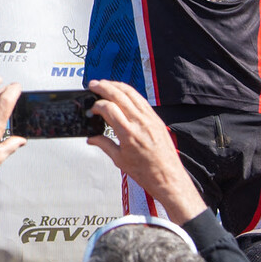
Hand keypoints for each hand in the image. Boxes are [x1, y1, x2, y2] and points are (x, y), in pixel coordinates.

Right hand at [85, 80, 205, 223]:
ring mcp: (150, 119)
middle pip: (119, 95)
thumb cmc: (148, 172)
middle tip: (93, 85)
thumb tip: (92, 138)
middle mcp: (140, 123)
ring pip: (132, 94)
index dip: (96, 105)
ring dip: (117, 86)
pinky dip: (130, 93)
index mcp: (128, 133)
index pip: (108, 108)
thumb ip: (104, 144)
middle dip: (104, 87)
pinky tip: (124, 93)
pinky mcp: (157, 120)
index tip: (91, 110)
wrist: (168, 178)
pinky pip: (142, 100)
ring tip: (106, 84)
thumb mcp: (119, 160)